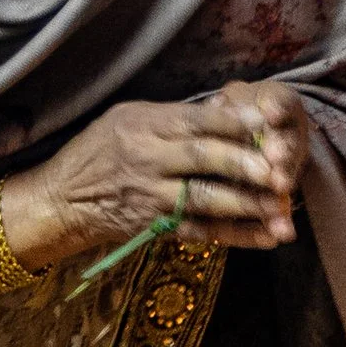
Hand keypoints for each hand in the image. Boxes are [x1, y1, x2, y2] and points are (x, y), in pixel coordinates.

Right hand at [6, 80, 307, 268]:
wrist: (62, 199)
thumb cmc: (99, 151)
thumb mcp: (127, 119)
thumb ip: (174, 118)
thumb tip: (228, 110)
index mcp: (142, 124)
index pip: (194, 120)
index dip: (234, 122)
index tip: (270, 123)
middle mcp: (146, 158)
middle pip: (202, 158)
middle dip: (245, 165)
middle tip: (281, 170)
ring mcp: (151, 196)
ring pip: (205, 198)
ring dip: (247, 204)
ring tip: (283, 207)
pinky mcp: (156, 227)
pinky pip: (202, 231)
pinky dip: (237, 236)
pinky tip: (268, 236)